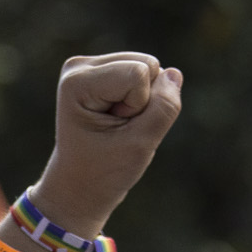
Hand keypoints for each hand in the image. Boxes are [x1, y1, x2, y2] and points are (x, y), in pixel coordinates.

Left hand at [28, 53, 183, 238]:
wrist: (79, 186)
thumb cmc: (104, 171)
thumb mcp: (140, 144)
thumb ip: (164, 107)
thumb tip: (174, 73)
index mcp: (77, 81)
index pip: (139, 73)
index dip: (139, 106)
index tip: (114, 130)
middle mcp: (79, 66)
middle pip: (147, 64)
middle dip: (143, 101)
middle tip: (116, 129)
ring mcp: (90, 66)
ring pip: (150, 67)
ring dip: (143, 101)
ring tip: (116, 124)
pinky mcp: (104, 71)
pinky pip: (148, 75)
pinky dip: (142, 99)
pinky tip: (119, 117)